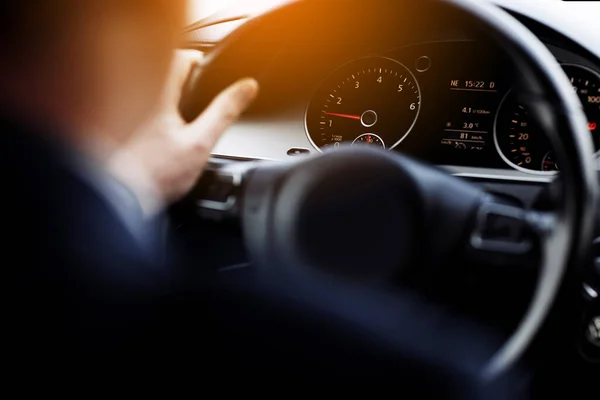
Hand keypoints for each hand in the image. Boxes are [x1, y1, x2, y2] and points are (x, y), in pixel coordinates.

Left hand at [107, 50, 258, 213]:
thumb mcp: (200, 143)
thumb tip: (247, 88)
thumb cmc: (156, 175)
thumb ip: (224, 112)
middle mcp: (136, 99)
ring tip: (184, 120)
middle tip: (200, 97)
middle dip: (185, 83)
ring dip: (170, 99)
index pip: (179, 59)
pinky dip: (156, 116)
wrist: (120, 199)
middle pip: (164, 74)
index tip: (209, 72)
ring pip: (152, 93)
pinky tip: (163, 140)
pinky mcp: (121, 131)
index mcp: (156, 94)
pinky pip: (140, 111)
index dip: (198, 62)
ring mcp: (126, 114)